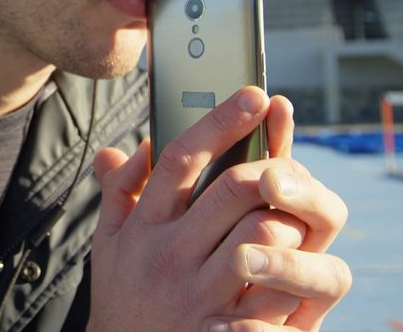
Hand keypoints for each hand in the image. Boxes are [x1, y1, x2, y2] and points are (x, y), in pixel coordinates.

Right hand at [89, 87, 350, 330]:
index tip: (254, 94)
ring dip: (288, 224)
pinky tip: (293, 271)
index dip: (220, 121)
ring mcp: (198, 293)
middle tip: (287, 167)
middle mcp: (170, 254)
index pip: (182, 159)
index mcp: (144, 225)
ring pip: (263, 238)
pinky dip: (292, 279)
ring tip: (290, 222)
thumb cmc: (123, 296)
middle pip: (233, 190)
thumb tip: (127, 147)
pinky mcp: (222, 328)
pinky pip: (272, 296)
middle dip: (272, 171)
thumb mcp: (109, 243)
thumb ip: (119, 193)